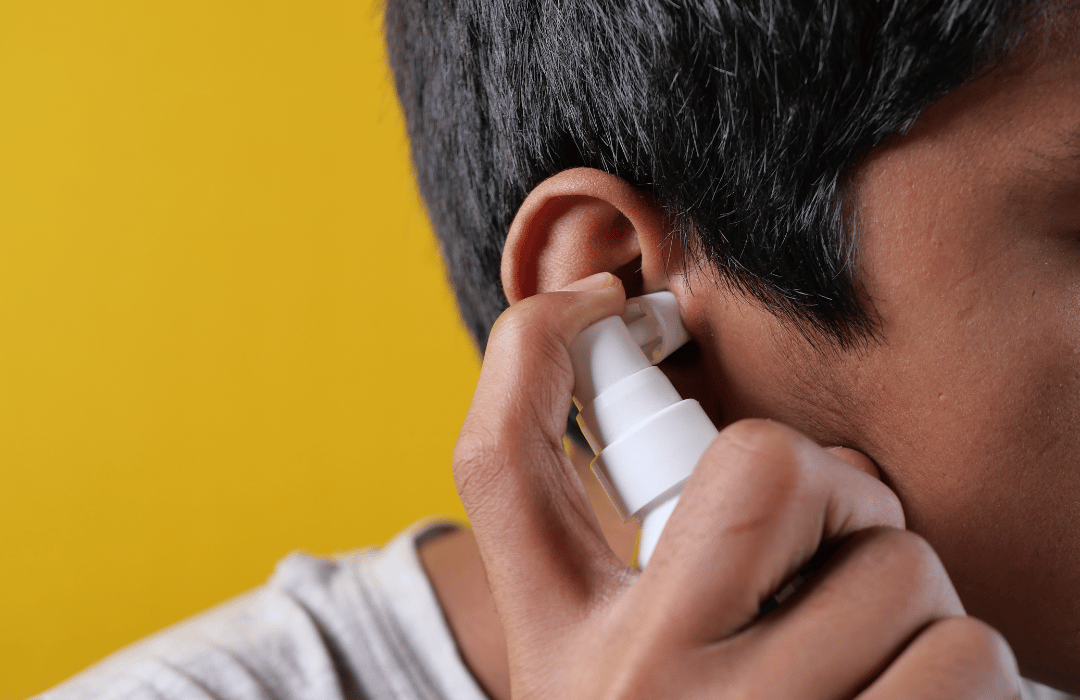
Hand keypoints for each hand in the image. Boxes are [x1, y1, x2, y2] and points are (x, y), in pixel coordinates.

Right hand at [453, 272, 1020, 698]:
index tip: (602, 302)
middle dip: (838, 486)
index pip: (502, 455)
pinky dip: (974, 675)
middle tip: (842, 542)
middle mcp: (637, 686)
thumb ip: (629, 563)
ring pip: (903, 573)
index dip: (538, 345)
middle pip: (767, 472)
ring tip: (877, 654)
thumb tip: (667, 406)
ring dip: (918, 597)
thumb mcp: (600, 669)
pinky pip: (972, 667)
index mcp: (560, 640)